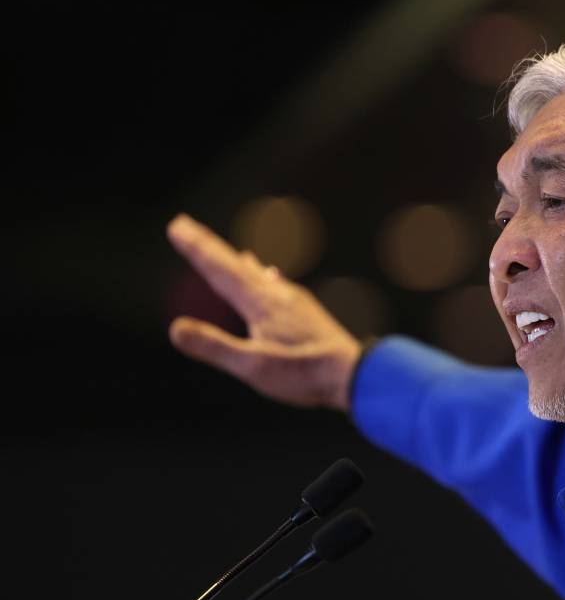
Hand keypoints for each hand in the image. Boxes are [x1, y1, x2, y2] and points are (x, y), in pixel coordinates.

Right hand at [166, 213, 361, 411]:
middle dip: (209, 246)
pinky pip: (275, 285)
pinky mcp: (306, 313)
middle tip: (185, 225)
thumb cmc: (304, 374)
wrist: (354, 374)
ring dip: (236, 261)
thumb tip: (175, 328)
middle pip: (235, 264)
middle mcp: (276, 294)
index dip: (196, 249)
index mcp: (260, 303)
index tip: (177, 226)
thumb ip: (215, 346)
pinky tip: (271, 278)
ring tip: (230, 251)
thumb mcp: (253, 366)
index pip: (219, 269)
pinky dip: (263, 275)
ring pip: (257, 273)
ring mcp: (294, 301)